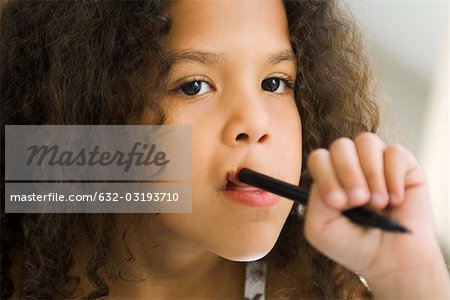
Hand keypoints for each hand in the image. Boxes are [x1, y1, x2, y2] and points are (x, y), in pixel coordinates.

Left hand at [304, 132, 449, 298]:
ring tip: (378, 203)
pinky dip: (394, 178)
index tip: (337, 203)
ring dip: (371, 174)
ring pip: (367, 141)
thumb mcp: (320, 228)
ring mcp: (376, 162)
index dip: (326, 175)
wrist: (390, 261)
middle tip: (359, 201)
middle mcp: (351, 165)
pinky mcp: (404, 165)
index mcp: (328, 176)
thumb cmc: (352, 244)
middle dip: (348, 173)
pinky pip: (395, 152)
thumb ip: (316, 200)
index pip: (319, 158)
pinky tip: (396, 200)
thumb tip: (335, 177)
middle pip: (340, 145)